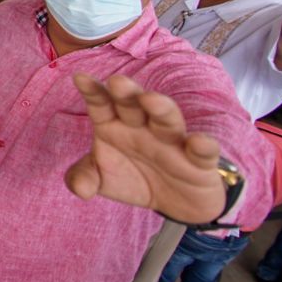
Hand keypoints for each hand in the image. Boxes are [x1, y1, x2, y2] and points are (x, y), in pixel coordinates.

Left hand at [65, 74, 226, 223]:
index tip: (80, 78)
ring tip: (150, 99)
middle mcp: (142, 127)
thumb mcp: (103, 180)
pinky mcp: (199, 160)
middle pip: (133, 105)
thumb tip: (78, 187)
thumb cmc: (133, 178)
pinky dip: (203, 145)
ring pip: (167, 120)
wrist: (175, 203)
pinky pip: (203, 151)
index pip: (101, 104)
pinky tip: (198, 141)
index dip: (92, 92)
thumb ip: (84, 178)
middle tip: (118, 82)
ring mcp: (172, 141)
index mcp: (114, 125)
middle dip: (126, 92)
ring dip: (161, 108)